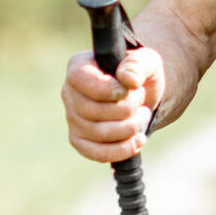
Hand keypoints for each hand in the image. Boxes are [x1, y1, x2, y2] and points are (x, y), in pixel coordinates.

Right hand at [63, 45, 165, 162]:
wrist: (142, 95)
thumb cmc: (140, 74)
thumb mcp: (146, 61)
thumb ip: (138, 65)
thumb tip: (128, 79)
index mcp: (79, 68)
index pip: (81, 80)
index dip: (107, 89)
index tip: (129, 89)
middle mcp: (69, 93)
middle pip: (93, 111)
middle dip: (127, 109)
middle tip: (141, 101)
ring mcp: (72, 118)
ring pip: (98, 133)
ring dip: (130, 127)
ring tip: (143, 115)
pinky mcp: (80, 140)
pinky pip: (96, 153)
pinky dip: (121, 150)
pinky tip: (139, 140)